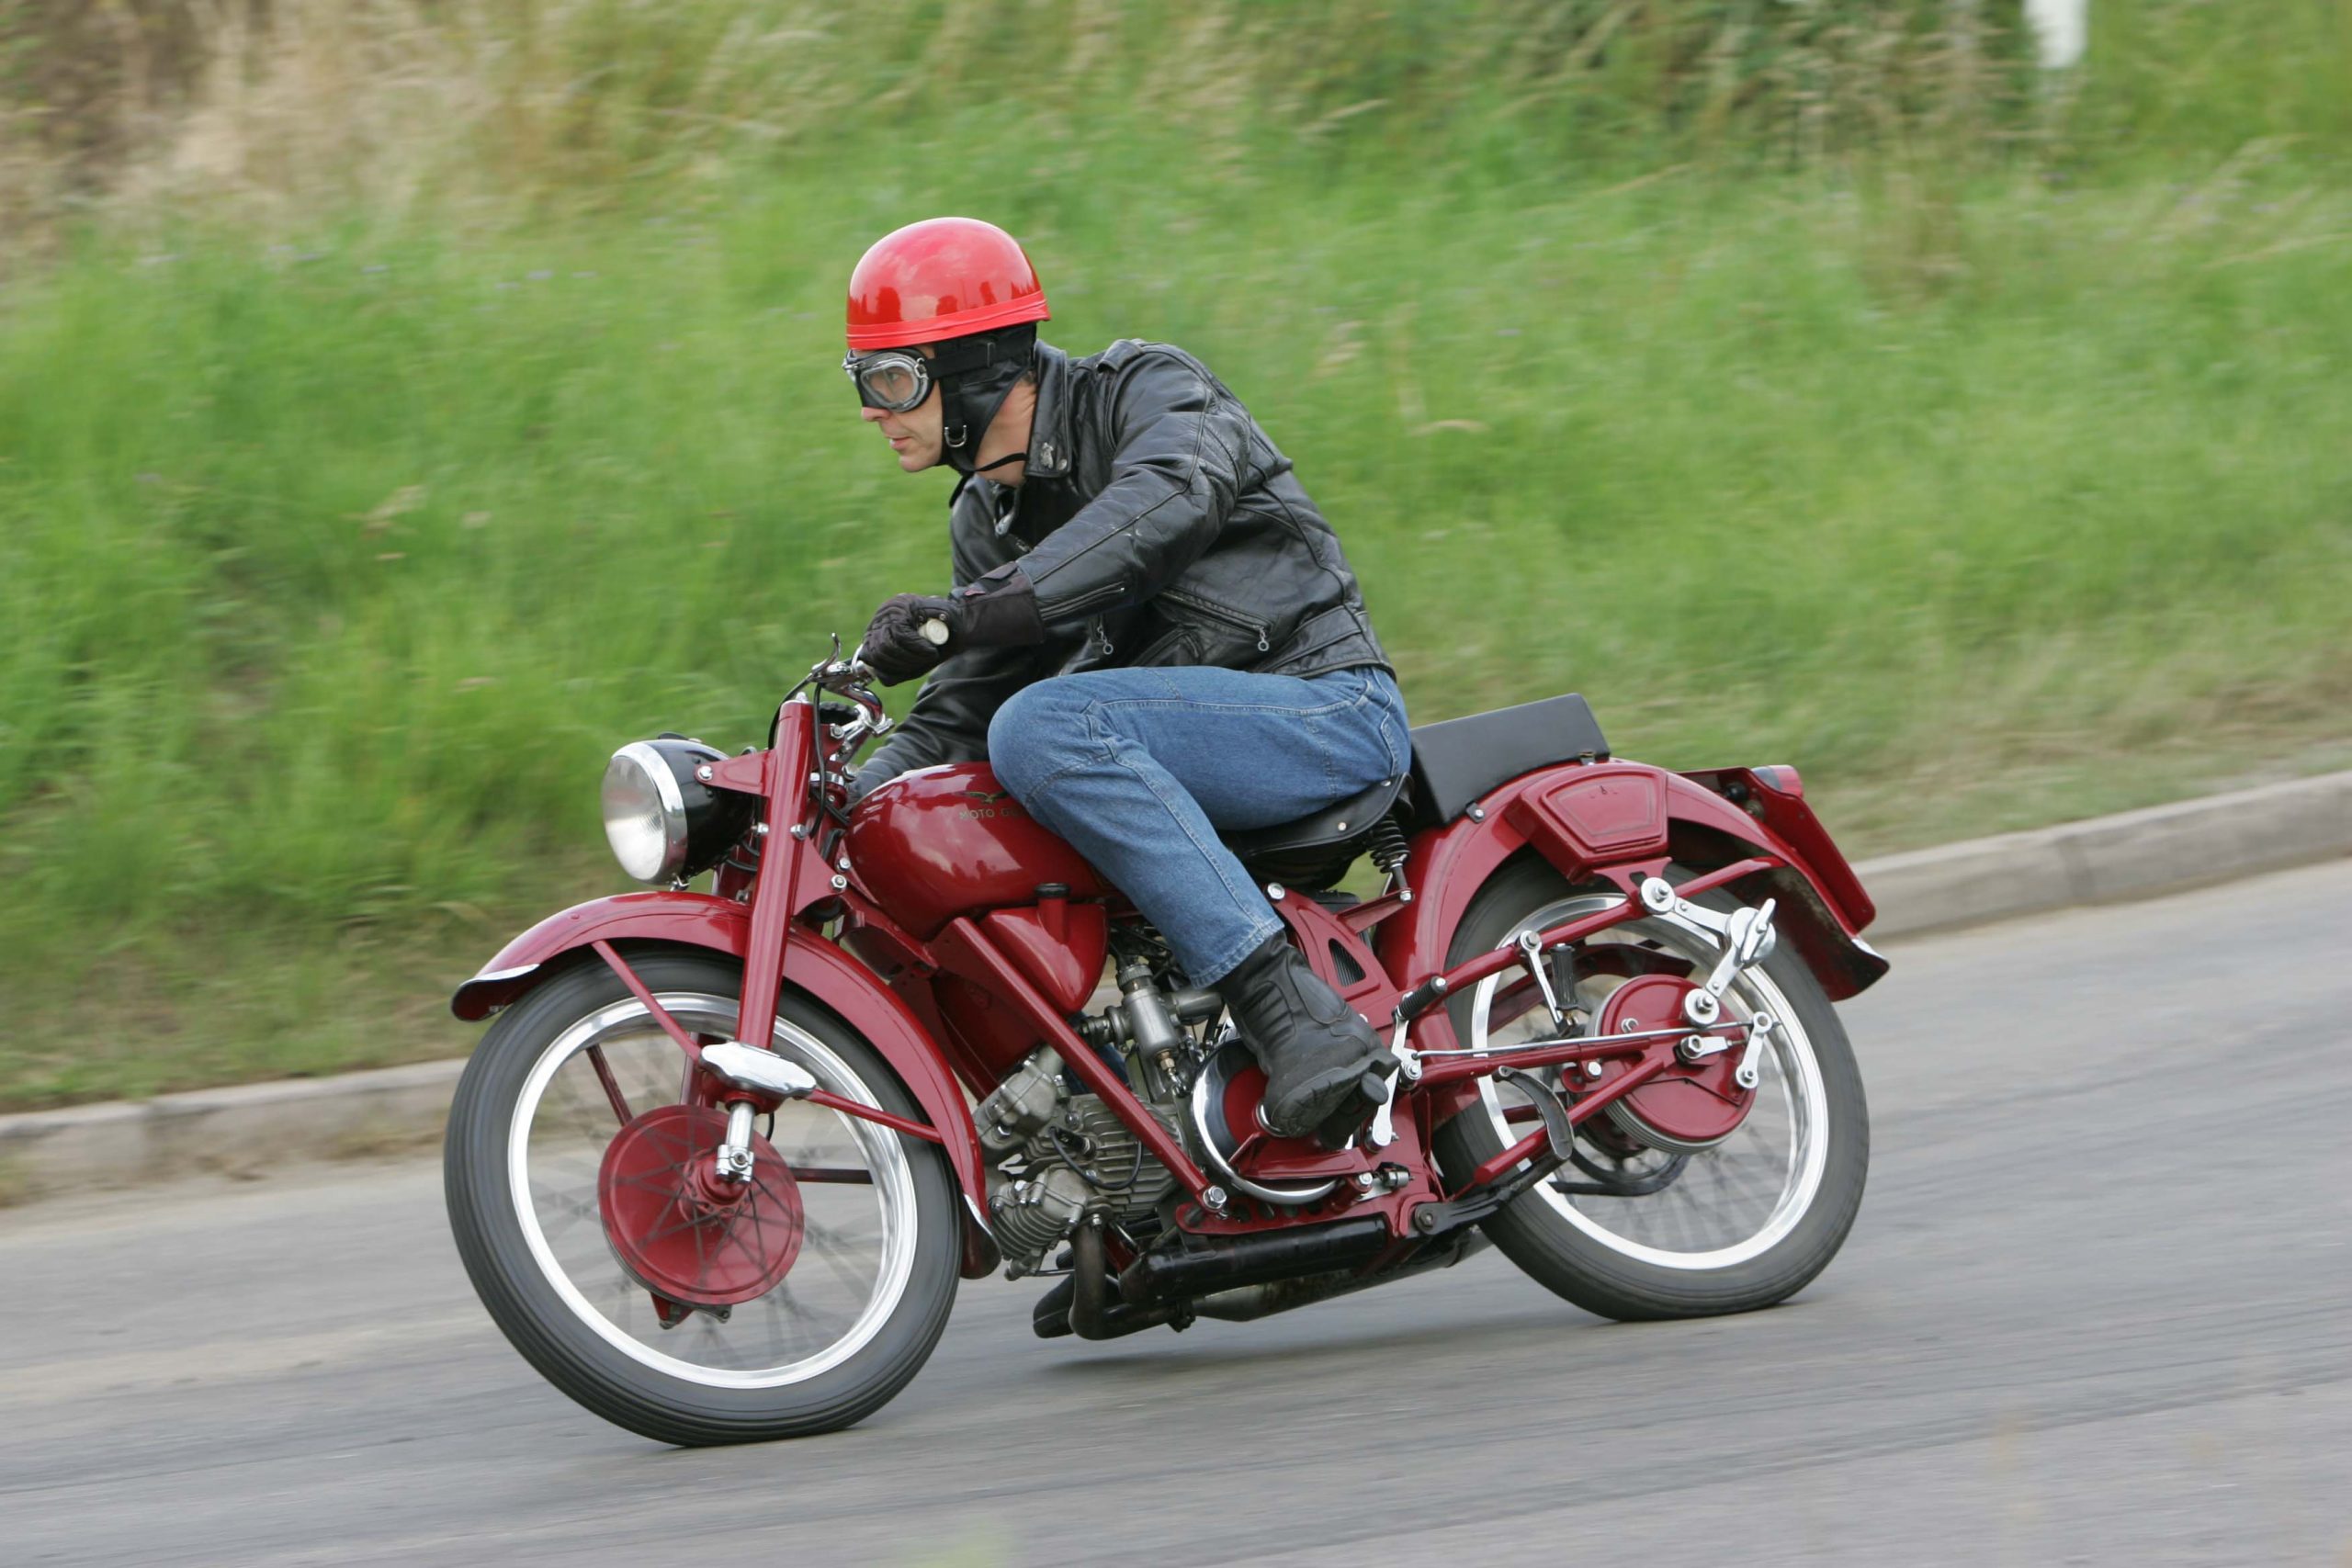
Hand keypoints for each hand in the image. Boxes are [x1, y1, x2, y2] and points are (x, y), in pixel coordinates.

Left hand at [859, 570, 1044, 685]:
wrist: (963, 624)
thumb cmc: (940, 643)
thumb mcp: (914, 660)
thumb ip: (895, 668)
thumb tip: (878, 675)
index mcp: (881, 627)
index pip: (869, 654)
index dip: (885, 669)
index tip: (908, 670)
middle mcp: (883, 614)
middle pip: (875, 651)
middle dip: (900, 664)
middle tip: (922, 663)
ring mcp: (892, 608)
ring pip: (887, 645)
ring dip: (909, 658)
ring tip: (928, 656)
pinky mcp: (904, 606)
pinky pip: (901, 637)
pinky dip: (916, 650)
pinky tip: (930, 651)